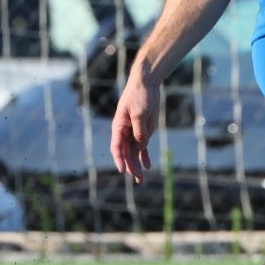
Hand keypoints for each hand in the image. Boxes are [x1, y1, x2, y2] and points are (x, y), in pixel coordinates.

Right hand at [110, 70, 160, 184]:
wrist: (147, 84)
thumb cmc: (140, 95)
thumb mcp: (140, 113)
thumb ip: (139, 130)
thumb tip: (141, 146)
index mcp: (119, 127)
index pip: (117, 147)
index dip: (119, 159)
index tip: (123, 170)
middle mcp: (125, 132)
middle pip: (126, 153)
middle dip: (131, 167)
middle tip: (138, 179)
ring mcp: (134, 132)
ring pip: (134, 153)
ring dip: (137, 166)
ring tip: (141, 179)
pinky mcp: (143, 131)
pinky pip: (142, 147)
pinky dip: (144, 157)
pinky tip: (148, 166)